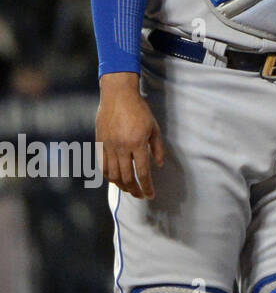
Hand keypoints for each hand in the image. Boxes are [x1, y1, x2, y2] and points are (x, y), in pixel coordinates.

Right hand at [96, 72, 163, 199]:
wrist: (118, 96)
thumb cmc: (140, 110)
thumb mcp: (154, 128)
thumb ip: (157, 148)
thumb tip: (159, 165)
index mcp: (137, 143)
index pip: (143, 172)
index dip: (147, 186)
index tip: (150, 195)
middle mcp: (121, 148)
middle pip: (127, 177)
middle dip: (134, 189)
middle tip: (140, 195)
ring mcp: (108, 147)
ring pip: (113, 174)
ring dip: (121, 186)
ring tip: (129, 190)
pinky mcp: (100, 144)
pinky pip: (103, 166)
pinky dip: (109, 176)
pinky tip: (115, 180)